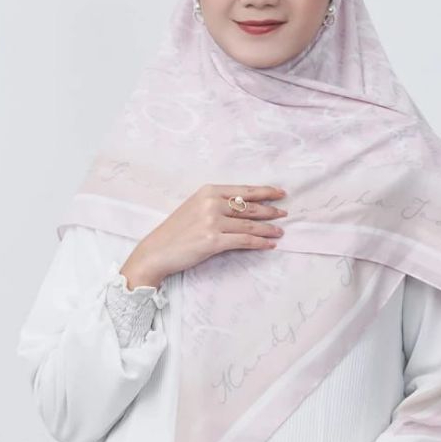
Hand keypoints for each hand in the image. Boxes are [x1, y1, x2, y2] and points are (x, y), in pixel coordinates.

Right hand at [120, 183, 287, 288]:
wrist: (156, 251)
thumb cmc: (175, 231)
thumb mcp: (195, 207)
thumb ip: (217, 204)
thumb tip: (245, 207)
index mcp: (208, 191)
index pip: (244, 190)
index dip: (265, 191)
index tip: (280, 192)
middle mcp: (212, 203)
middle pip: (250, 207)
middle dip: (270, 211)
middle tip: (284, 213)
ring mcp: (213, 222)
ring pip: (250, 225)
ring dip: (268, 229)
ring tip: (280, 232)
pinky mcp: (214, 241)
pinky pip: (244, 241)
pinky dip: (260, 243)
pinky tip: (269, 244)